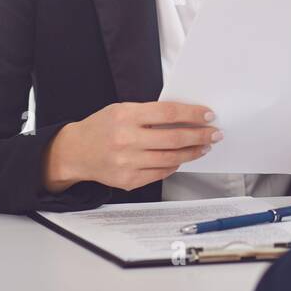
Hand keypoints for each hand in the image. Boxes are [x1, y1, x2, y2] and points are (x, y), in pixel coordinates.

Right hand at [45, 101, 220, 192]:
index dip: (192, 114)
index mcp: (126, 116)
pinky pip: (160, 173)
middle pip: (174, 138)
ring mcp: (127, 162)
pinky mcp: (128, 180)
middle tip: (214, 133)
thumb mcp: (122, 110)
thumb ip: (150, 113)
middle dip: (200, 136)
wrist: (75, 152)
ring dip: (192, 152)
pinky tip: (181, 158)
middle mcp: (127, 139)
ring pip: (171, 158)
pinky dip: (174, 165)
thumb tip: (185, 117)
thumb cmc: (101, 127)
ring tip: (203, 146)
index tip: (208, 115)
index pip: (168, 113)